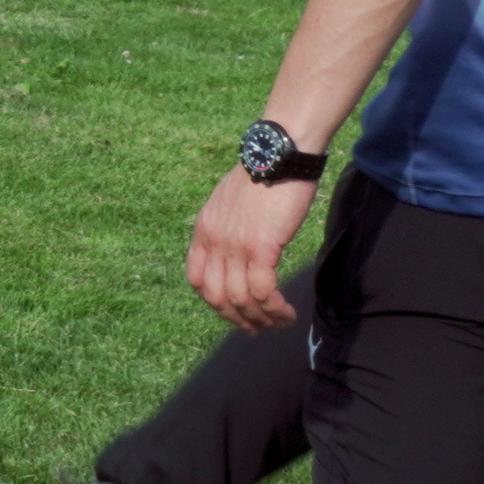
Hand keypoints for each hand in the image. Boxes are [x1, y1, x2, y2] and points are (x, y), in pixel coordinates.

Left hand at [187, 165, 318, 332]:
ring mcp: (235, 246)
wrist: (279, 154)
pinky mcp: (261, 248)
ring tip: (278, 324)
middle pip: (216, 297)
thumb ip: (226, 227)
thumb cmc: (263, 174)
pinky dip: (274, 308)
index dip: (213, 301)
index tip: (232, 310)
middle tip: (256, 329)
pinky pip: (263, 291)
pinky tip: (286, 312)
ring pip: (240, 299)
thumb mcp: (229, 202)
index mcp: (203, 230)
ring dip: (260, 319)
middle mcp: (214, 242)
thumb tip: (236, 247)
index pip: (196, 279)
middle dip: (236, 319)